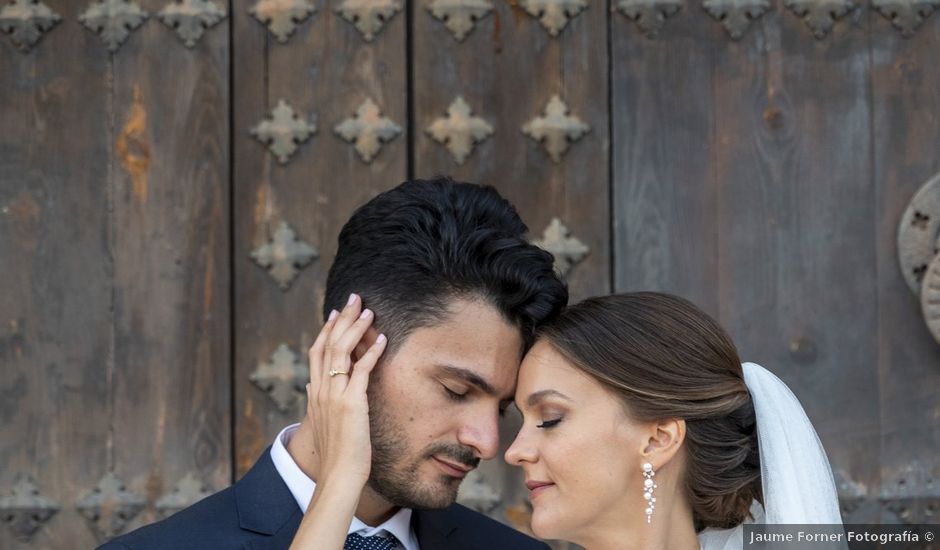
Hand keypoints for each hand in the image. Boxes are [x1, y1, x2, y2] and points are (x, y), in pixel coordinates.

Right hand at [305, 293, 386, 489]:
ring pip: (342, 352)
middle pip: (328, 344)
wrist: (338, 474)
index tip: (335, 312)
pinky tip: (382, 339)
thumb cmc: (335, 451)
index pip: (317, 351)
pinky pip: (361, 371)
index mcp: (315, 393)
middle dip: (342, 319)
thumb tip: (309, 384)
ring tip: (369, 311)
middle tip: (353, 298)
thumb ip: (316, 400)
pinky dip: (371, 352)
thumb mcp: (320, 421)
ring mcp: (335, 396)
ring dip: (356, 328)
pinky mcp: (352, 403)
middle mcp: (321, 390)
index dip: (326, 329)